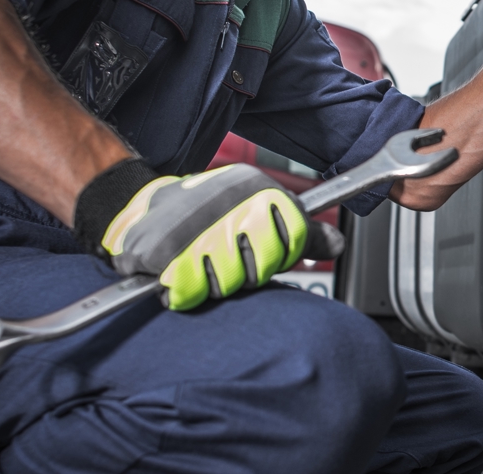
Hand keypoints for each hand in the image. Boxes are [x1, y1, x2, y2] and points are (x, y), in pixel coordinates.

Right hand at [81, 162, 343, 310]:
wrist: (144, 206)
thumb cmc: (208, 215)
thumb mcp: (259, 213)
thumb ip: (301, 234)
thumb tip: (338, 245)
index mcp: (257, 188)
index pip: (295, 239)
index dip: (277, 255)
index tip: (258, 249)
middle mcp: (228, 202)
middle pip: (262, 268)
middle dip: (243, 272)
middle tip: (223, 255)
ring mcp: (195, 226)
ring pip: (227, 283)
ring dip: (212, 282)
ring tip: (199, 260)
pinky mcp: (161, 252)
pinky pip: (189, 293)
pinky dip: (182, 291)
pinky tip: (179, 271)